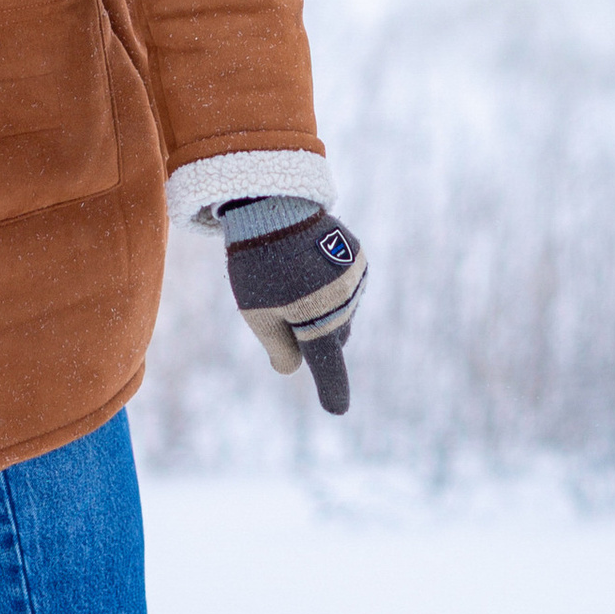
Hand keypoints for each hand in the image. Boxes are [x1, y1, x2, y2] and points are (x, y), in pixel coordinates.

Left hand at [224, 205, 366, 416]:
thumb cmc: (258, 263)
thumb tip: (291, 368)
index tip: (337, 410)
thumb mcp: (256, 311)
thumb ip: (277, 347)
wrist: (274, 204)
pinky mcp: (358, 259)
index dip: (332, 390)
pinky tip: (307, 262)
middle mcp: (344, 306)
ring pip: (340, 311)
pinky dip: (330, 284)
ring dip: (321, 306)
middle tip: (282, 306)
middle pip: (332, 336)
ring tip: (290, 273)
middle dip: (313, 333)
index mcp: (317, 322)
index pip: (328, 367)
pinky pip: (346, 287)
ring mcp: (354, 281)